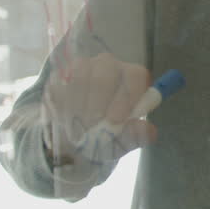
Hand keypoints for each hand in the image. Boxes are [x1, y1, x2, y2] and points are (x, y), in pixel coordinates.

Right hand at [41, 52, 155, 164]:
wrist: (72, 141)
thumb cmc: (104, 137)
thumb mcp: (122, 142)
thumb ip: (136, 136)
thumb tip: (149, 130)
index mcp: (131, 78)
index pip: (136, 74)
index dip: (128, 96)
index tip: (116, 120)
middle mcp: (109, 66)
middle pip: (107, 69)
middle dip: (100, 99)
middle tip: (93, 124)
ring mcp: (83, 66)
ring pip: (81, 75)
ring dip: (79, 105)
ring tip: (79, 126)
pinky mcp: (59, 75)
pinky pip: (60, 85)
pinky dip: (62, 105)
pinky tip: (65, 120)